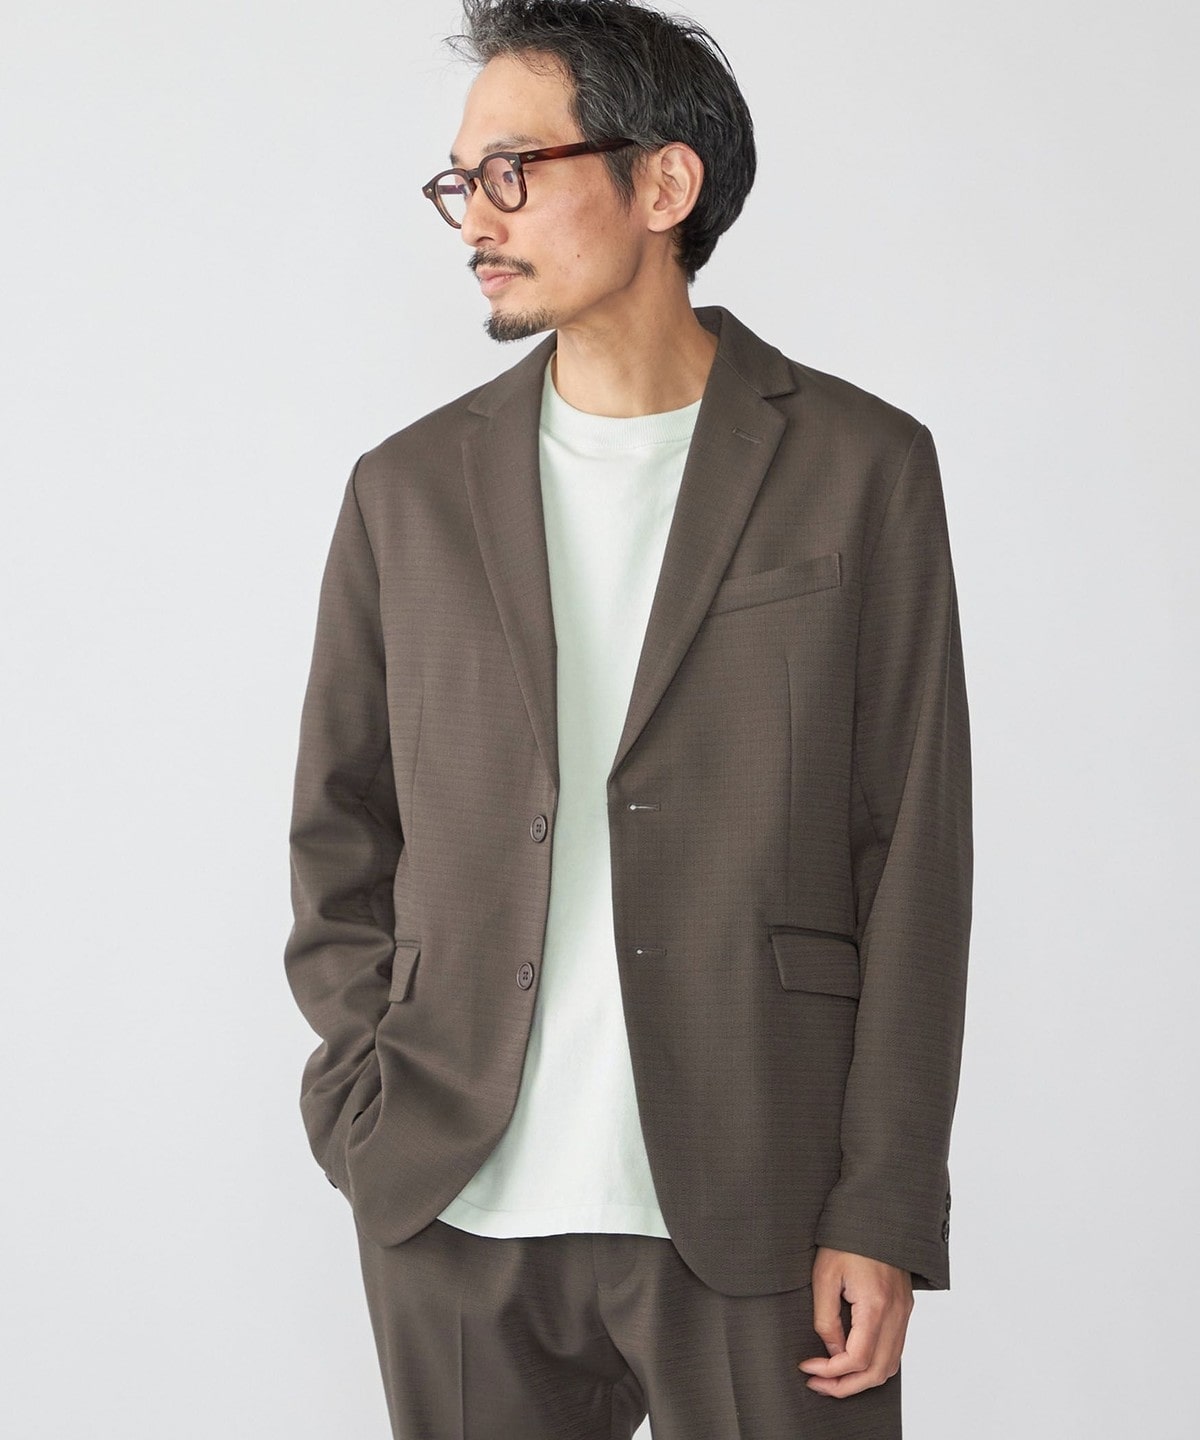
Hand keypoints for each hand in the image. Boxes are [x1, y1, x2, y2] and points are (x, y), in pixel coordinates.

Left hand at [796, 1247, 912, 1397]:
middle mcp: (896, 1313)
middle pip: (877, 1372)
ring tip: (833, 1378)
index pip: (857, 1359)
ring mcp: (904, 1312)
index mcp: (876, 1305)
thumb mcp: (824, 1276)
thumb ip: (827, 1319)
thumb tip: (832, 1352)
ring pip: (890, 1365)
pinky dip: (876, 1364)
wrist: (875, 1215)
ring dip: (862, 1379)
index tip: (807, 1369)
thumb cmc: (846, 1239)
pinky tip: (853, 1359)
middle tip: (818, 1384)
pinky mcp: (904, 1308)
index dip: (830, 1372)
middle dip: (846, 1386)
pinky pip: (895, 1349)